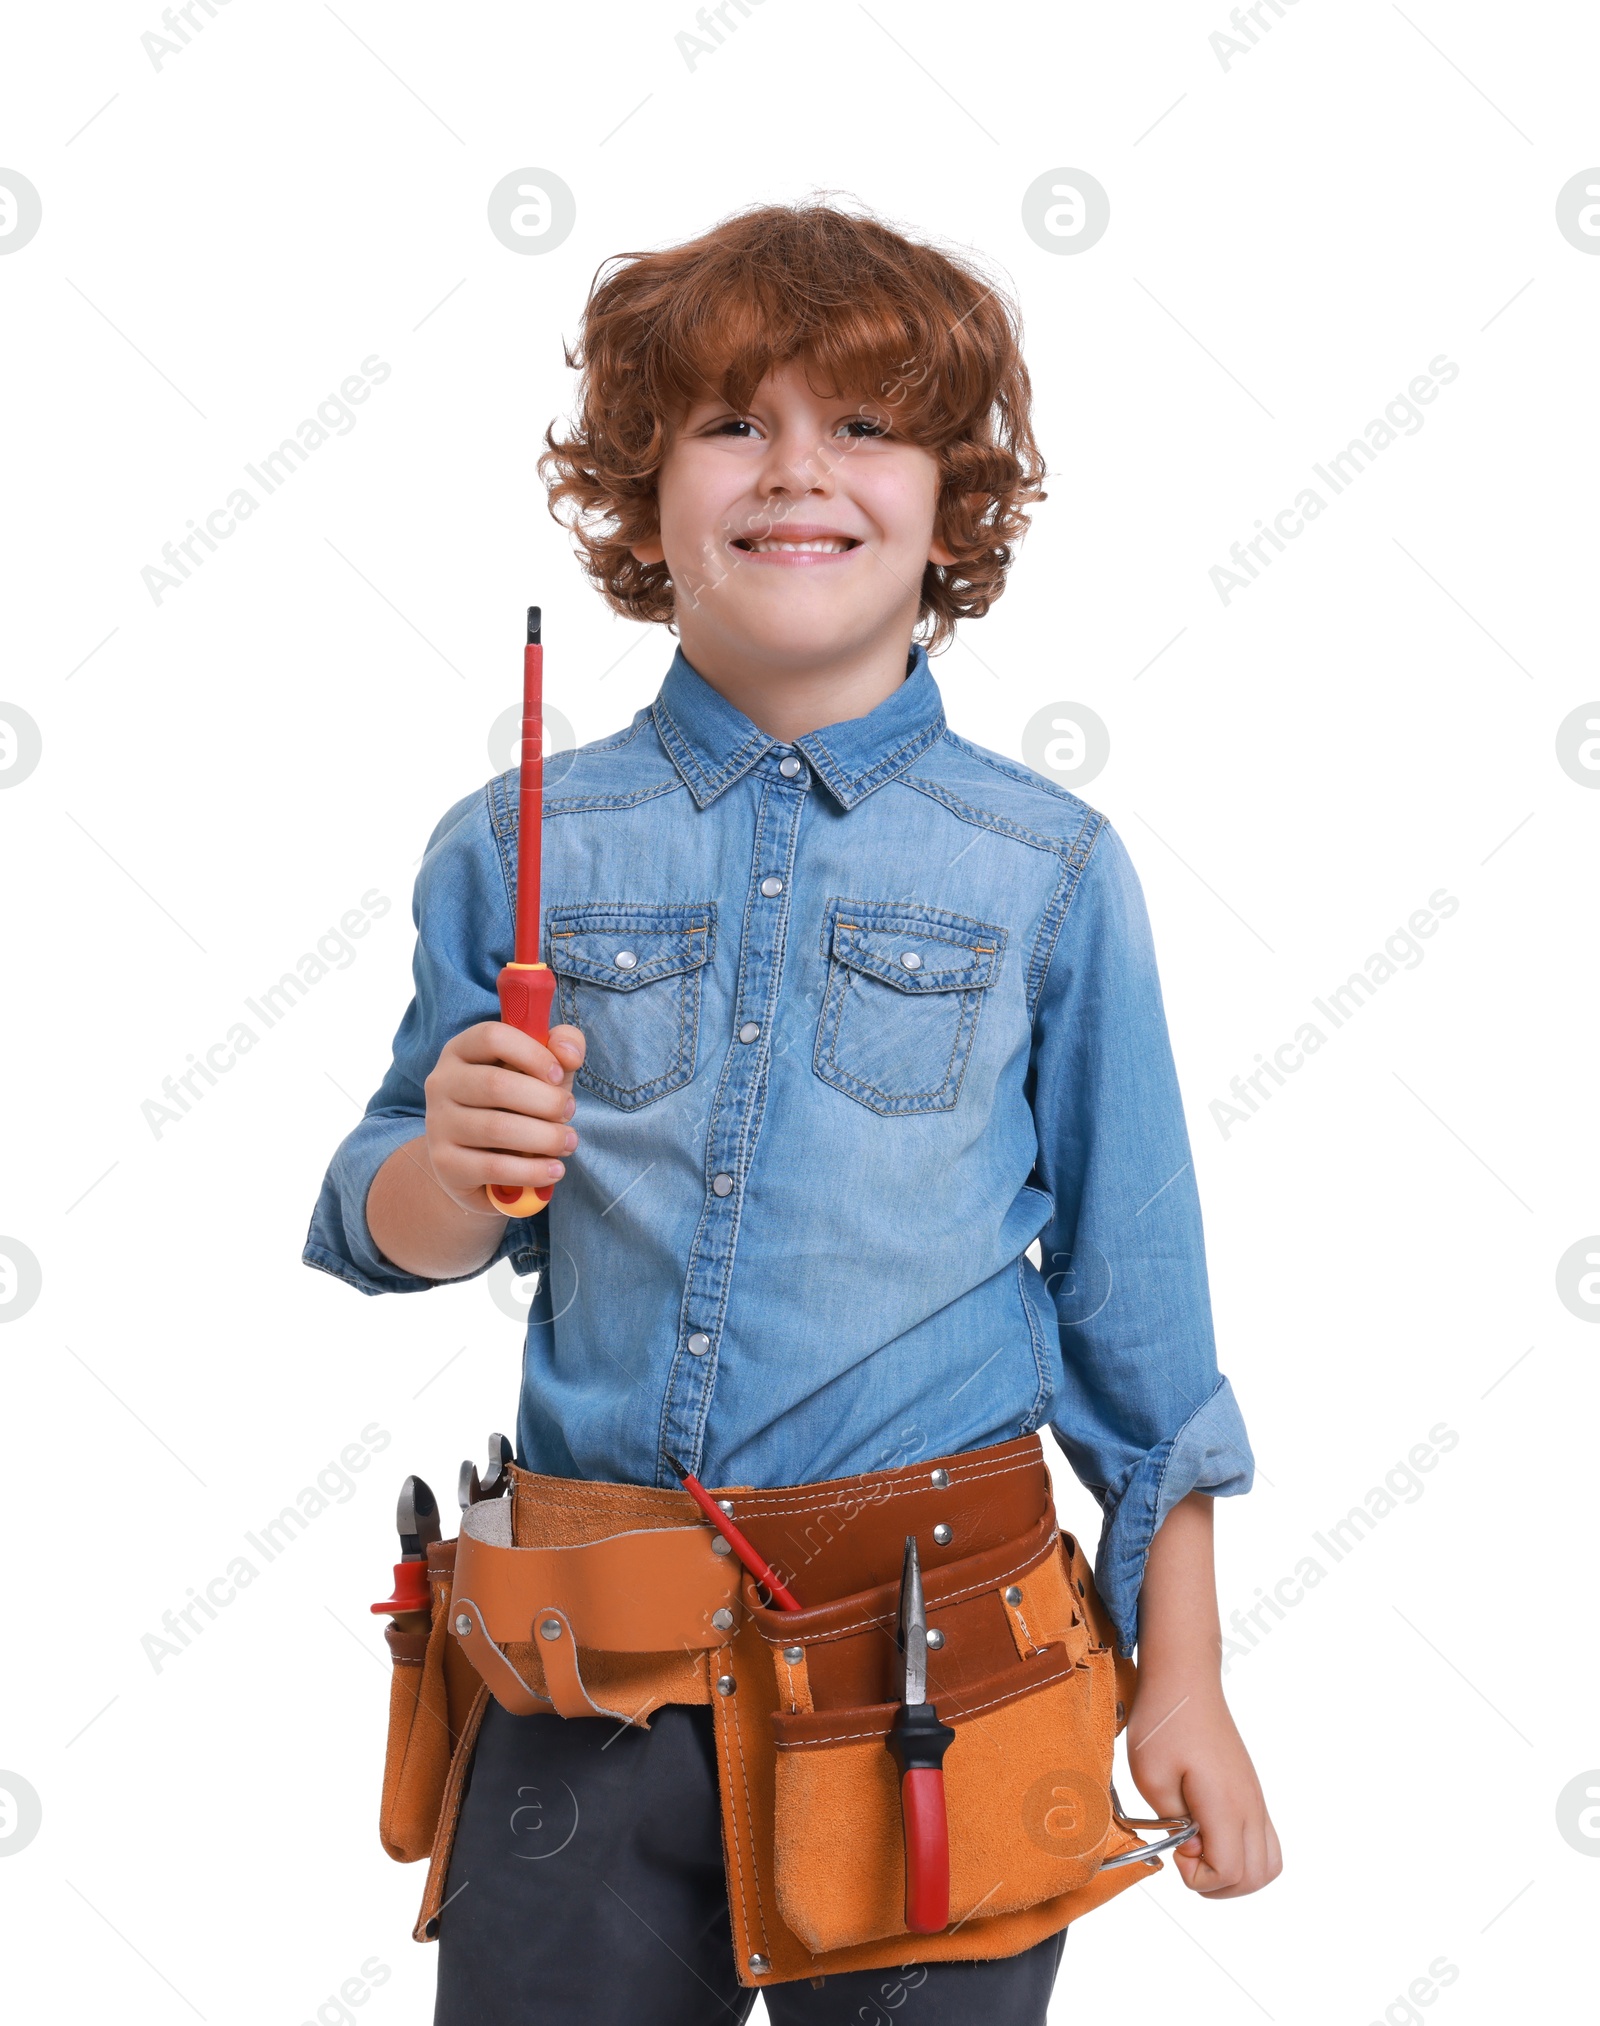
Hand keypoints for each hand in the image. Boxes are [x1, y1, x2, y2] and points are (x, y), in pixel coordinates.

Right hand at [421, 1020, 586, 1214]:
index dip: (533, 1054)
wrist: (479, 1163)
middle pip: (496, 1084)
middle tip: (569, 1113)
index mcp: (461, 1050)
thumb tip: (569, 1054)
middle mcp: (442, 1083)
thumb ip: (563, 1047)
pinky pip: (494, 1167)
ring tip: (568, 1143)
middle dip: (546, 1101)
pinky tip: (554, 1170)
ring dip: (546, 1137)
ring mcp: (438, 1124)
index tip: (558, 1076)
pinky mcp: (445, 1163)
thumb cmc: (516, 1106)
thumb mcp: (542, 1071)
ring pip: (497, 1128)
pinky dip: (533, 1170)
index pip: (492, 1037)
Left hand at [1125, 1677, 1281, 1897]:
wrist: (1184, 1680)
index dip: (1198, 1876)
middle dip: (1217, 1884)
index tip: (1175, 1848)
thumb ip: (1172, 1824)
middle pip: (1255, 1878)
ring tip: (1200, 1851)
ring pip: (1269, 1864)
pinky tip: (1212, 1834)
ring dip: (1236, 1875)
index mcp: (1226, 1803)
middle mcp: (1250, 1805)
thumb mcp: (1149, 1775)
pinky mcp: (1252, 1791)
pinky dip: (1245, 1855)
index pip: (1230, 1872)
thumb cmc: (1163, 1723)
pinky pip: (1266, 1841)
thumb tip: (1194, 1850)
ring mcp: (1255, 1798)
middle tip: (1185, 1855)